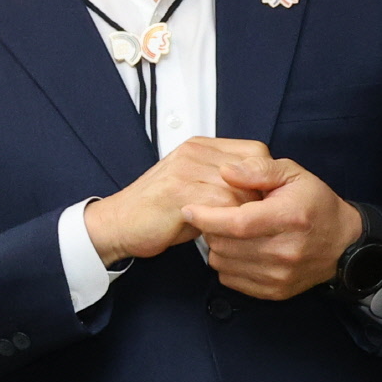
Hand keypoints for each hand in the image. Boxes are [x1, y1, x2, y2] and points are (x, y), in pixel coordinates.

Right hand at [80, 137, 266, 264]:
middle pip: (251, 171)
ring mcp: (186, 170)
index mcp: (198, 146)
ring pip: (241, 190)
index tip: (261, 201)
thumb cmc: (158, 211)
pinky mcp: (180, 192)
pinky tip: (221, 234)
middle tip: (254, 220)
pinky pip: (224, 207)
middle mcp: (193, 152)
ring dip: (244, 215)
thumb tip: (264, 191)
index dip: (264, 178)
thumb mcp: (194, 186)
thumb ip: (224, 180)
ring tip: (237, 231)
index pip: (254, 151)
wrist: (116, 224)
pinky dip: (229, 224)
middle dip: (257, 200)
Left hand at [183, 154, 364, 301]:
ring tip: (232, 232)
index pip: (236, 223)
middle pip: (225, 243)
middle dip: (212, 228)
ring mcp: (280, 275)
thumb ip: (258, 169)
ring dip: (218, 246)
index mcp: (289, 218)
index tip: (189, 208)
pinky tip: (240, 249)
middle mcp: (285, 251)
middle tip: (219, 216)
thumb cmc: (315, 205)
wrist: (343, 243)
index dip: (207, 216)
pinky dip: (228, 264)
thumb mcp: (292, 174)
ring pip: (223, 262)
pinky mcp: (274, 291)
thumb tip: (226, 171)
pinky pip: (230, 279)